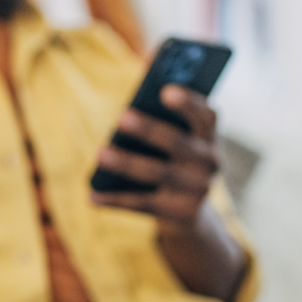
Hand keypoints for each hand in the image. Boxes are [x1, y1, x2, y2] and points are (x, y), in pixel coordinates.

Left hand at [91, 84, 219, 225]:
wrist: (190, 210)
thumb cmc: (173, 158)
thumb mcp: (176, 135)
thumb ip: (161, 111)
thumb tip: (136, 88)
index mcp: (209, 135)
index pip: (205, 115)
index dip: (188, 102)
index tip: (165, 91)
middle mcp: (210, 161)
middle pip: (177, 142)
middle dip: (149, 130)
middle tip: (121, 117)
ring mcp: (197, 189)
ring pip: (157, 173)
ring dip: (126, 163)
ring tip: (100, 153)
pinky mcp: (181, 213)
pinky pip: (143, 203)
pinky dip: (115, 199)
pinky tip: (92, 195)